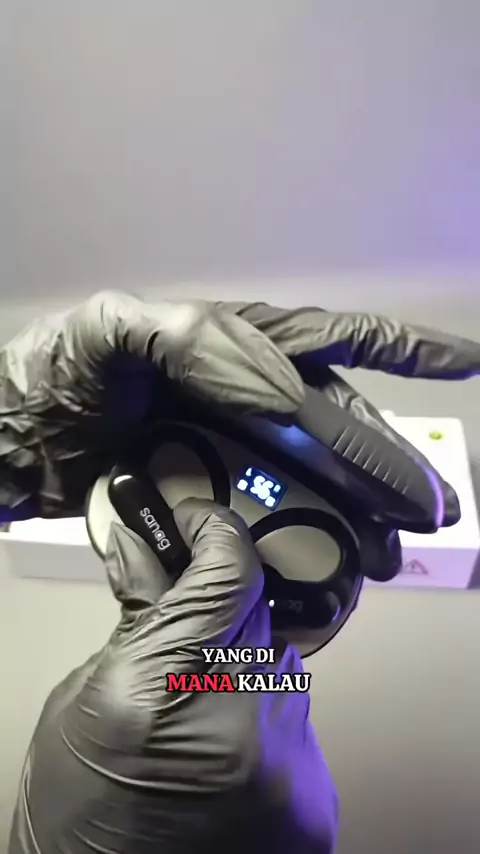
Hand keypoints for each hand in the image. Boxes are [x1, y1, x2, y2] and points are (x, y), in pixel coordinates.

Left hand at [1, 290, 478, 520]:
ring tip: (387, 556)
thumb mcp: (111, 331)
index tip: (467, 361)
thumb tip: (278, 386)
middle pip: (337, 427)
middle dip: (388, 466)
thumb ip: (188, 339)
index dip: (404, 350)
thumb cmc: (59, 374)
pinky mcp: (209, 495)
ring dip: (356, 517)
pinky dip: (300, 545)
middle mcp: (246, 395)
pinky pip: (269, 519)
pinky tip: (325, 573)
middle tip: (428, 513)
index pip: (332, 342)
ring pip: (314, 480)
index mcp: (235, 346)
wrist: (18, 440)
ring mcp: (232, 449)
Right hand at [9, 499, 338, 853]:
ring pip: (277, 663)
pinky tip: (220, 739)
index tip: (194, 521)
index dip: (213, 528)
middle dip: (217, 602)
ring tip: (193, 701)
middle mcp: (244, 721)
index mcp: (170, 686)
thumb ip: (136, 617)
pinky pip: (292, 718)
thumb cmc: (79, 818)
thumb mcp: (88, 696)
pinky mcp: (313, 794)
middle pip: (256, 610)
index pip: (230, 566)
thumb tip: (142, 550)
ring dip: (239, 664)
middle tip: (179, 616)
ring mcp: (288, 763)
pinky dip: (259, 714)